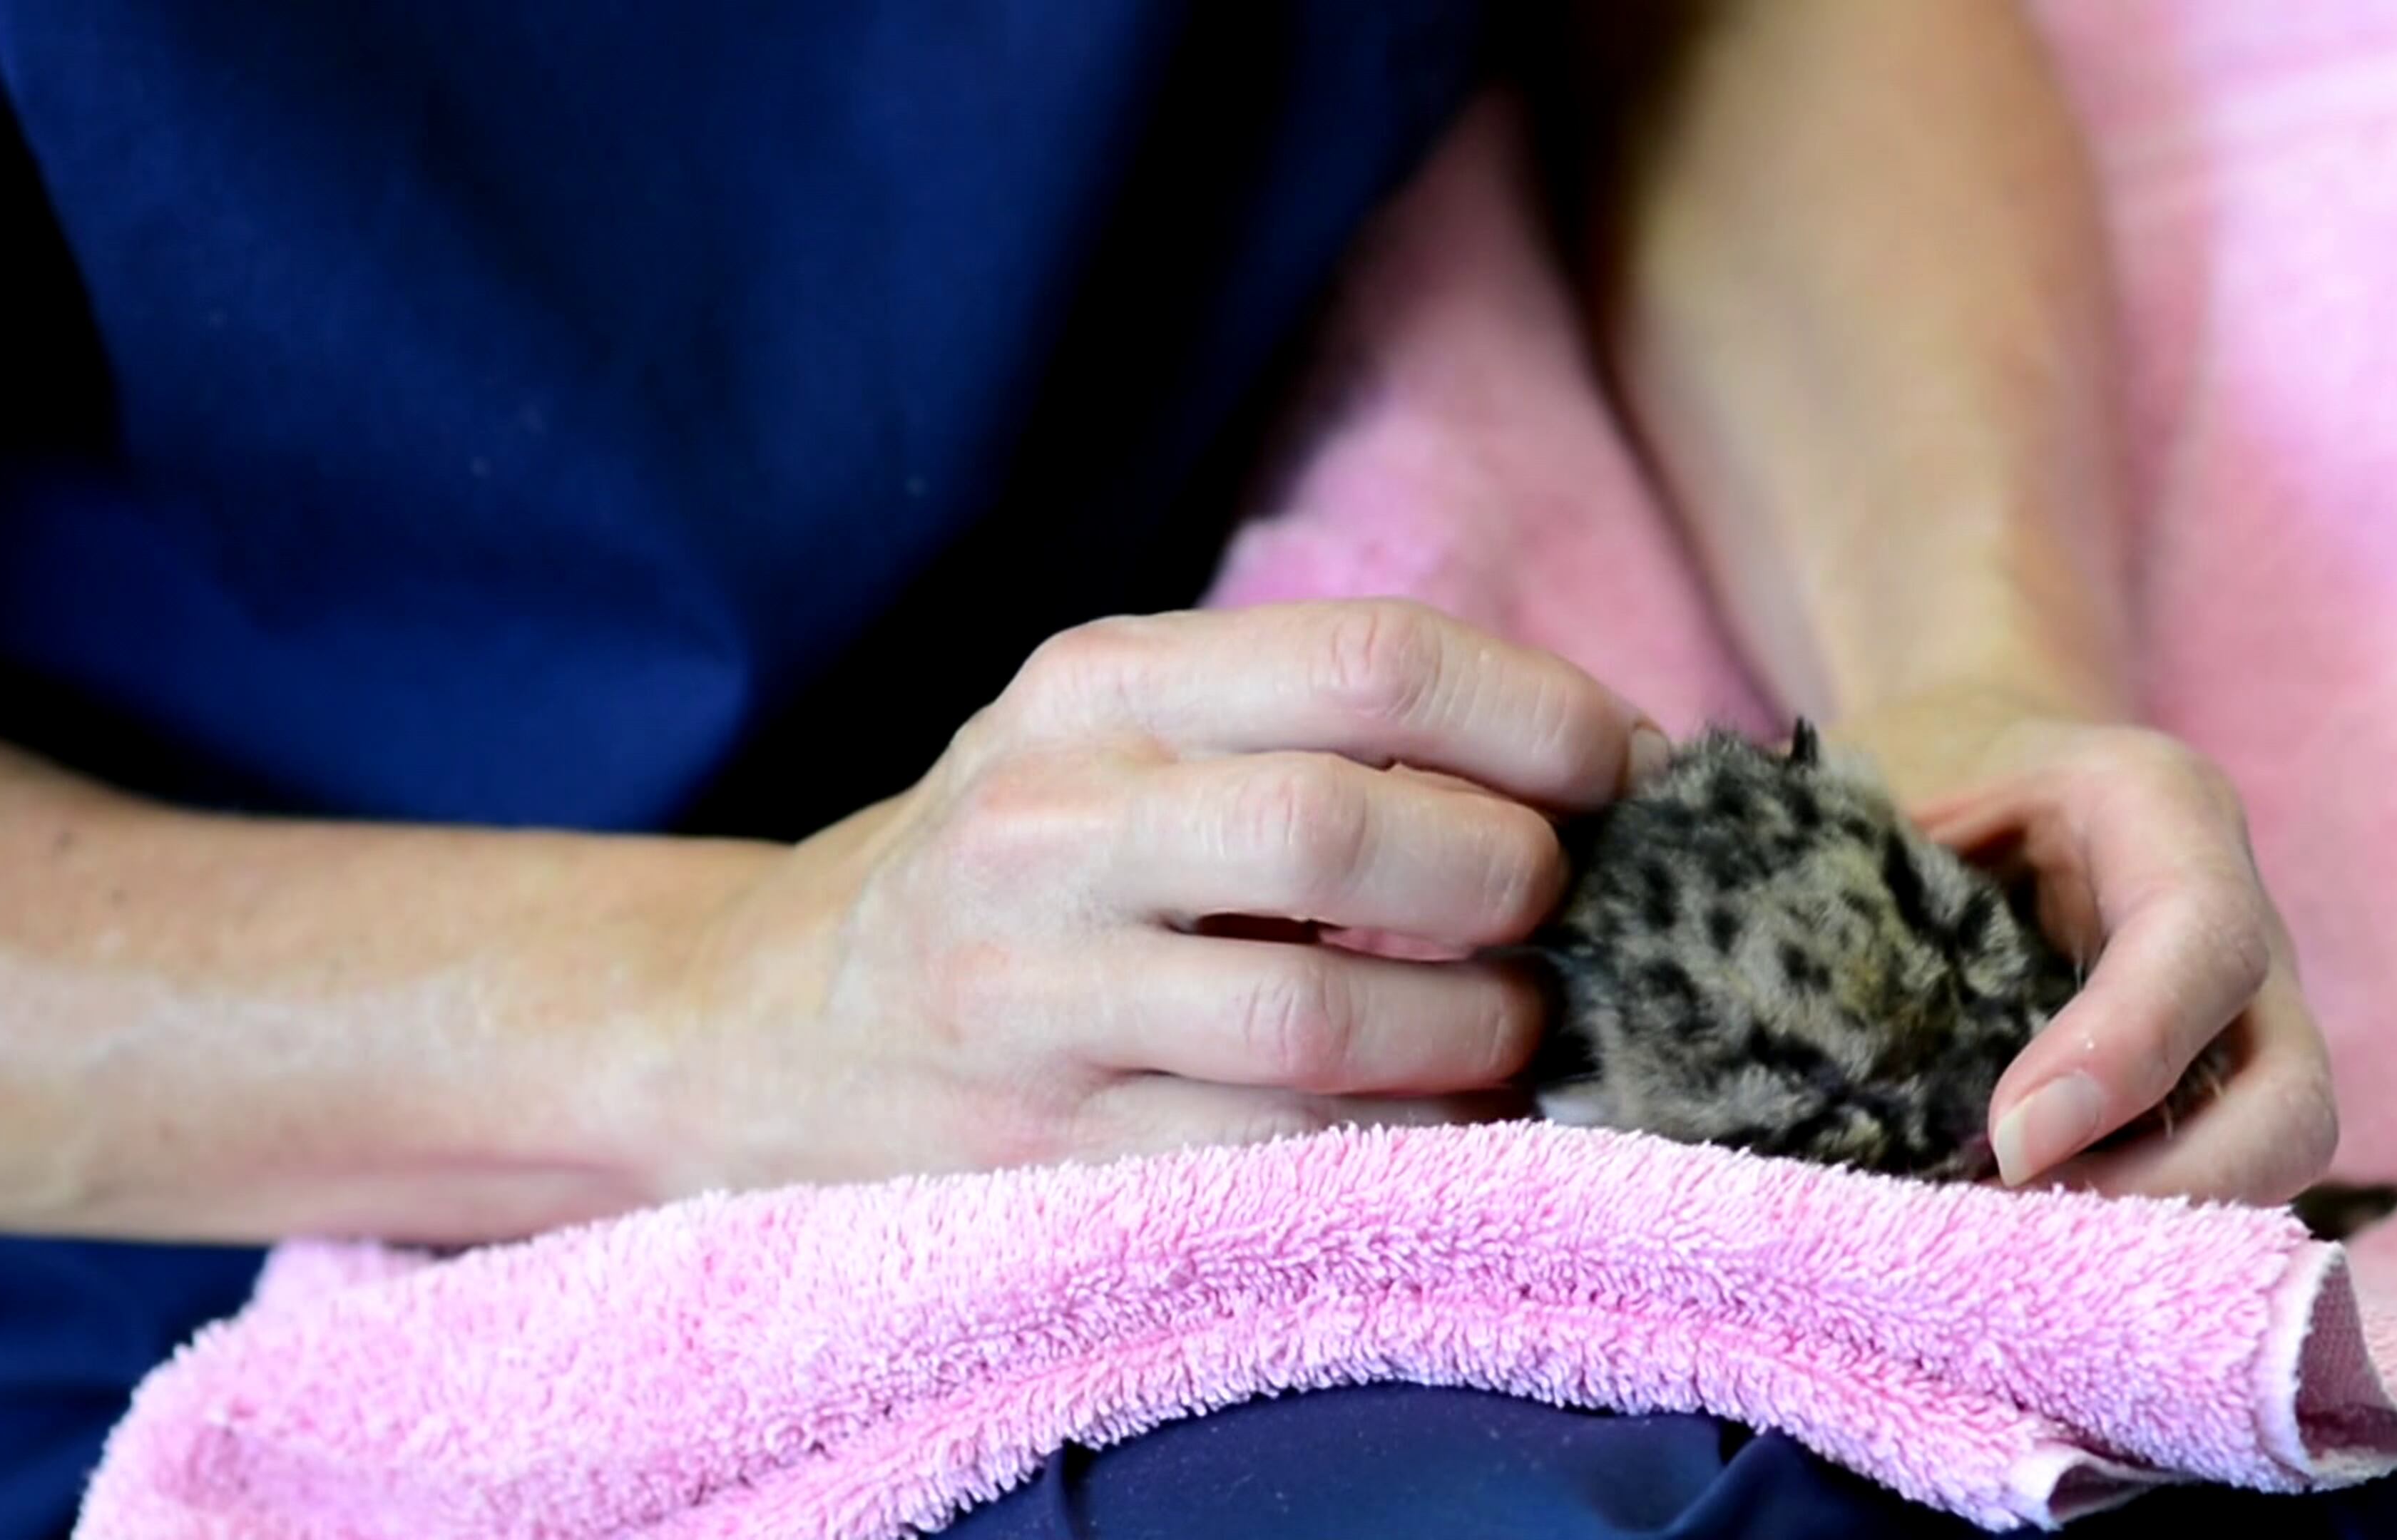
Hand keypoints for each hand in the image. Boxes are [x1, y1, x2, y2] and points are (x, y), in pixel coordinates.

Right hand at [663, 600, 1665, 1190]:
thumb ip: (1302, 721)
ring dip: (1478, 1031)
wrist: (767, 1025)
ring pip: (1321, 1019)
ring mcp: (1033, 996)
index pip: (1368, 660)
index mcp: (1096, 689)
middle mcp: (1051, 825)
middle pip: (1348, 830)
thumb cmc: (1012, 866)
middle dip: (1515, 874)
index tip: (1629, 773)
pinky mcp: (1043, 1148)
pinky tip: (1442, 1115)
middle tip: (1566, 907)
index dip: (1541, 717)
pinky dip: (1404, 1141)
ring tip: (1516, 1023)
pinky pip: (1276, 1156)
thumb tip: (1591, 757)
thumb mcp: (1113, 735)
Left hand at [1828, 685, 2337, 1207]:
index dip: (2120, 1056)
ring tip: (2008, 1255)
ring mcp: (2242, 1026)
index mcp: (2162, 813)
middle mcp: (2240, 930)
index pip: (2197, 942)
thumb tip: (1754, 1016)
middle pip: (2291, 1098)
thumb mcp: (1886, 776)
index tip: (2009, 1142)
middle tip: (2023, 1226)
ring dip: (2152, 1228)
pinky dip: (2126, 1228)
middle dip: (2178, 1190)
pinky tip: (2013, 1252)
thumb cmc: (1922, 769)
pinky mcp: (2205, 1094)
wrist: (1975, 755)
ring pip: (2269, 1162)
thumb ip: (1855, 879)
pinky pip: (2208, 1180)